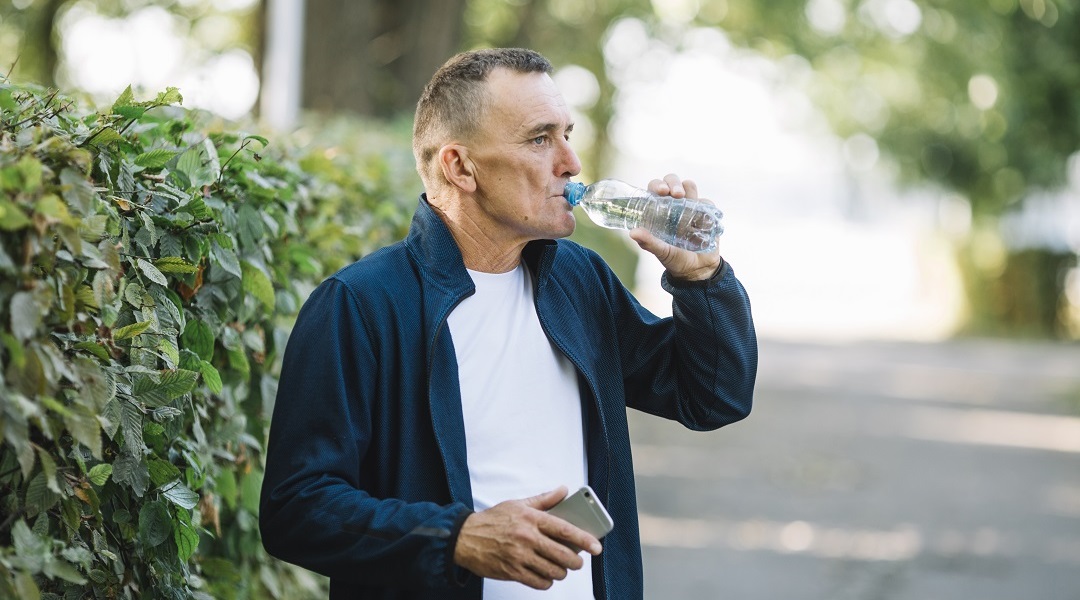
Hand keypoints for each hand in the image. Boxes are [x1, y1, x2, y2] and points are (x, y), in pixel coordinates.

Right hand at [453, 487, 602, 589]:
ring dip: (561, 572)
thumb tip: (563, 490)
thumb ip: (543, 500)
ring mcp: (519, 556)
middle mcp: (527, 538)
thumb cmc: (492, 520)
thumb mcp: (518, 504)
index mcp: (531, 519)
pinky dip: (547, 581)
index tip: (596, 546)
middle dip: (576, 562)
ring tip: (560, 568)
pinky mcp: (512, 571)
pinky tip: (546, 575)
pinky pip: (539, 582)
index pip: (564, 529)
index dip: (584, 539)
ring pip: (553, 571)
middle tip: (577, 561)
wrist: (464, 538)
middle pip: (562, 555)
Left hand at [629, 174, 722, 281]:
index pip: (655, 188)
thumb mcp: (661, 252)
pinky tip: (702, 223)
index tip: (661, 191)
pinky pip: (707, 203)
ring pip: (690, 186)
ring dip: (690, 191)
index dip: (657, 185)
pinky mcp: (706, 212)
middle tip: (677, 194)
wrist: (697, 270)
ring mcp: (690, 206)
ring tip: (690, 204)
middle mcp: (673, 204)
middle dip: (674, 183)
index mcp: (658, 210)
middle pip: (672, 181)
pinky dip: (705, 208)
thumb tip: (632, 233)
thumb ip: (648, 243)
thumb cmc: (674, 259)